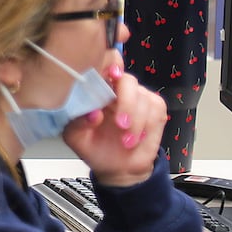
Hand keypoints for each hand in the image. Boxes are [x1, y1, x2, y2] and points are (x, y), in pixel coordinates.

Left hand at [62, 68, 166, 187]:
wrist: (116, 168)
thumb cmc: (93, 146)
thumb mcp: (76, 137)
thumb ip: (79, 123)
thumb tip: (93, 114)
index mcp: (96, 88)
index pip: (105, 63)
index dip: (109, 64)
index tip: (111, 75)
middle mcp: (118, 89)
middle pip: (128, 80)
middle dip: (126, 102)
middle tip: (121, 125)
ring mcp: (138, 97)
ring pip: (143, 97)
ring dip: (137, 121)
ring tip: (126, 141)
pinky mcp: (155, 108)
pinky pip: (156, 108)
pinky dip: (147, 124)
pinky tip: (136, 138)